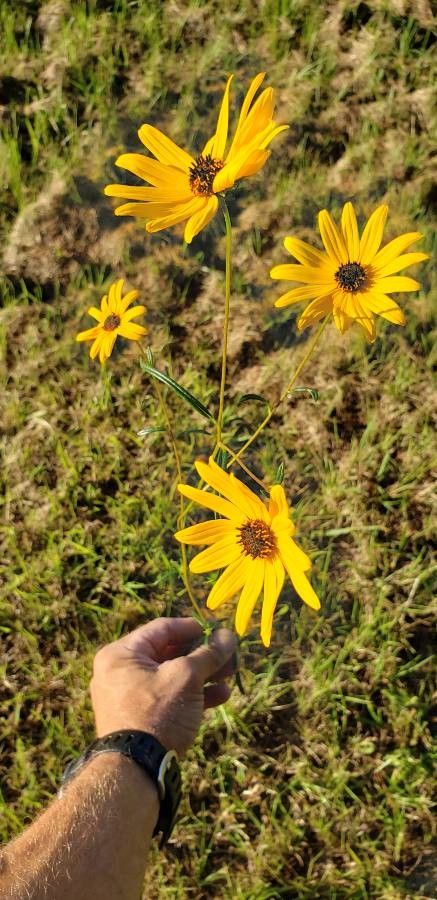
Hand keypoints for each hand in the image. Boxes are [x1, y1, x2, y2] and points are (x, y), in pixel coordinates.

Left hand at [90, 617, 236, 755]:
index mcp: (121, 654)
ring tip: (231, 674)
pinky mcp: (141, 719)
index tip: (217, 630)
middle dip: (203, 654)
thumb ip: (208, 654)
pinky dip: (193, 695)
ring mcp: (130, 697)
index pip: (162, 629)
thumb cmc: (157, 713)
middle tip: (230, 654)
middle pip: (169, 653)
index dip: (192, 627)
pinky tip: (221, 696)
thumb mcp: (186, 677)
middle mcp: (121, 672)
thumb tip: (228, 636)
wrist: (136, 771)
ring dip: (203, 674)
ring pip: (173, 677)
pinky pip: (169, 698)